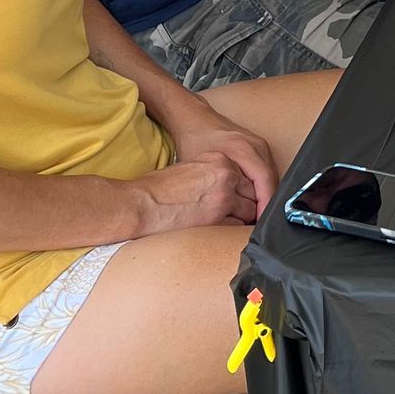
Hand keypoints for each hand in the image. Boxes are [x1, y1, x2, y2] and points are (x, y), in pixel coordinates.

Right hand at [129, 153, 263, 237]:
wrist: (141, 203)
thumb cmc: (157, 189)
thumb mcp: (190, 169)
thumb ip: (211, 175)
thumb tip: (222, 188)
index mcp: (219, 160)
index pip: (246, 175)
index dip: (244, 190)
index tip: (241, 199)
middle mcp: (226, 174)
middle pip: (252, 192)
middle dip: (248, 204)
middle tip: (241, 215)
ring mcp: (225, 196)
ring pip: (250, 210)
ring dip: (243, 219)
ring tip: (232, 225)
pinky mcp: (218, 217)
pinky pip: (237, 226)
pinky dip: (232, 231)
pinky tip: (222, 233)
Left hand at [168, 108, 278, 218]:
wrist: (195, 119)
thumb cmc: (194, 141)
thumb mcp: (201, 170)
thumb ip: (217, 190)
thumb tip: (227, 215)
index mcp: (243, 149)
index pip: (265, 181)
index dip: (266, 204)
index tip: (261, 221)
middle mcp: (256, 145)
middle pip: (272, 180)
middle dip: (267, 203)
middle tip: (257, 222)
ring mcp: (259, 144)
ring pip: (271, 175)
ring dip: (266, 194)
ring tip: (255, 213)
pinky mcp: (259, 146)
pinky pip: (266, 169)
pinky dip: (262, 185)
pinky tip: (252, 197)